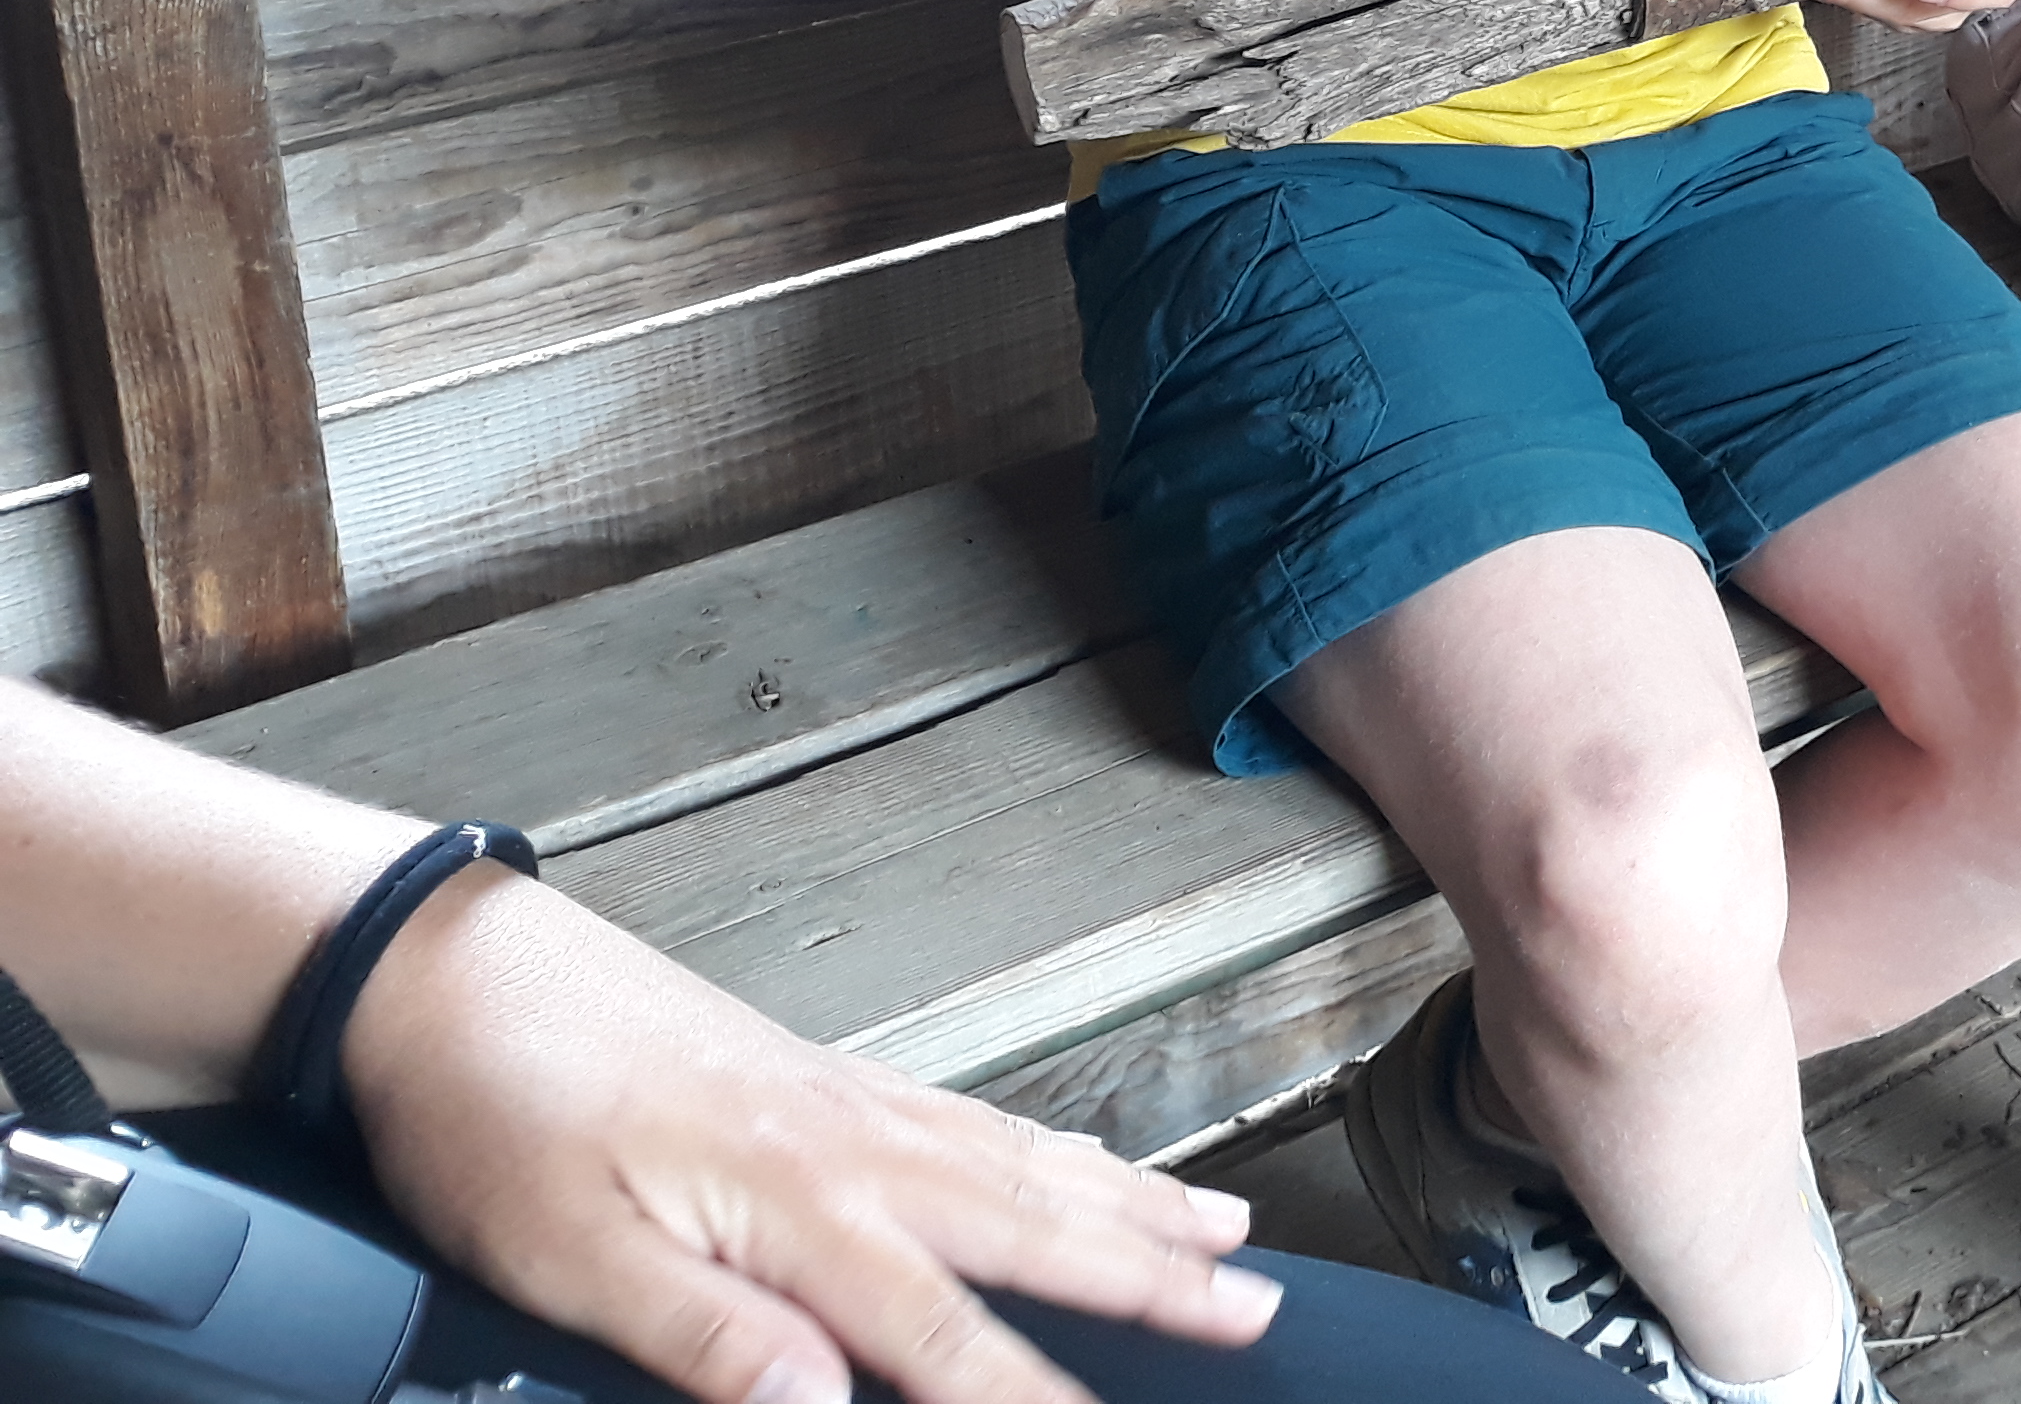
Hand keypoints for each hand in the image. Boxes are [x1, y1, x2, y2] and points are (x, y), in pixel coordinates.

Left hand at [344, 868, 1277, 1403]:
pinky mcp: (823, 1080)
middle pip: (1036, 1227)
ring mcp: (848, 1102)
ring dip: (1132, 1206)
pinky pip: (979, 1122)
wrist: (450, 975)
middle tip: (1254, 1313)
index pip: (945, 1335)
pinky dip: (1057, 1149)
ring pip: (1027, 1164)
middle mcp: (852, 1143)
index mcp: (798, 1202)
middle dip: (1154, 1279)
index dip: (1034, 1402)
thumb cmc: (495, 1115)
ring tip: (1220, 1236)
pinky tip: (1080, 1163)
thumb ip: (706, 1336)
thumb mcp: (564, 1258)